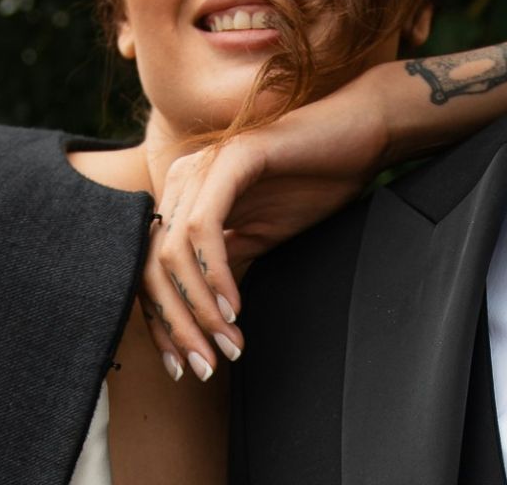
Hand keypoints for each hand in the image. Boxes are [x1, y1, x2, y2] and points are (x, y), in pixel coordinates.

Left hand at [138, 78, 391, 379]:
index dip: (161, 324)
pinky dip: (214, 274)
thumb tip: (198, 318)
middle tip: (204, 367)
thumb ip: (221, 267)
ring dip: (197, 310)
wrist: (357, 137)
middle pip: (149, 266)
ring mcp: (201, 167)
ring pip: (171, 253)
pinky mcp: (231, 159)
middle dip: (174, 327)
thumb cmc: (311, 184)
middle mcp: (180, 180)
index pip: (148, 270)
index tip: (180, 369)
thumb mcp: (258, 238)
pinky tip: (233, 307)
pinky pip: (204, 228)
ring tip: (228, 344)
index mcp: (181, 199)